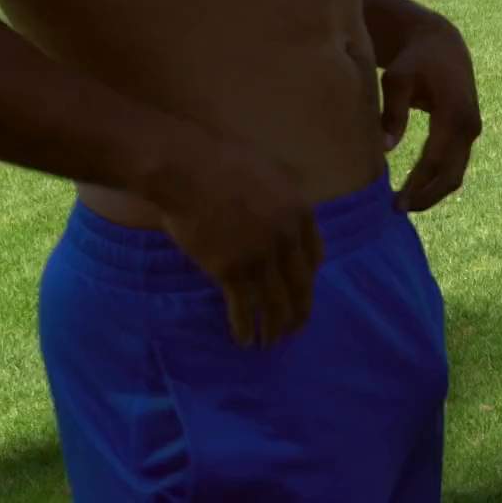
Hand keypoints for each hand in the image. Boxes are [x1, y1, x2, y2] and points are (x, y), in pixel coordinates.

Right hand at [153, 149, 322, 347]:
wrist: (187, 168)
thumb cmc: (220, 160)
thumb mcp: (269, 171)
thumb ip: (281, 195)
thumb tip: (282, 205)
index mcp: (300, 211)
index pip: (315, 255)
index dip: (308, 276)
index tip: (302, 288)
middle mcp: (287, 238)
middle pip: (301, 284)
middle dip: (300, 310)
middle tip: (296, 328)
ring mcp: (260, 255)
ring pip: (275, 302)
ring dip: (275, 327)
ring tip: (271, 342)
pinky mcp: (231, 270)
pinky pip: (244, 307)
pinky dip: (246, 327)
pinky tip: (244, 340)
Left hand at [380, 17, 481, 212]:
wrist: (442, 44)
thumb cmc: (415, 60)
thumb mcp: (398, 79)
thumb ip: (393, 112)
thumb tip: (386, 149)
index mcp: (454, 113)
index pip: (436, 160)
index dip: (417, 185)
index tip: (396, 203)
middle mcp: (469, 126)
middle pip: (451, 175)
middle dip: (426, 196)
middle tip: (397, 210)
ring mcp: (471, 131)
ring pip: (455, 173)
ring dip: (432, 191)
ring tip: (403, 203)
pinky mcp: (467, 132)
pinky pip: (454, 163)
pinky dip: (437, 179)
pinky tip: (415, 188)